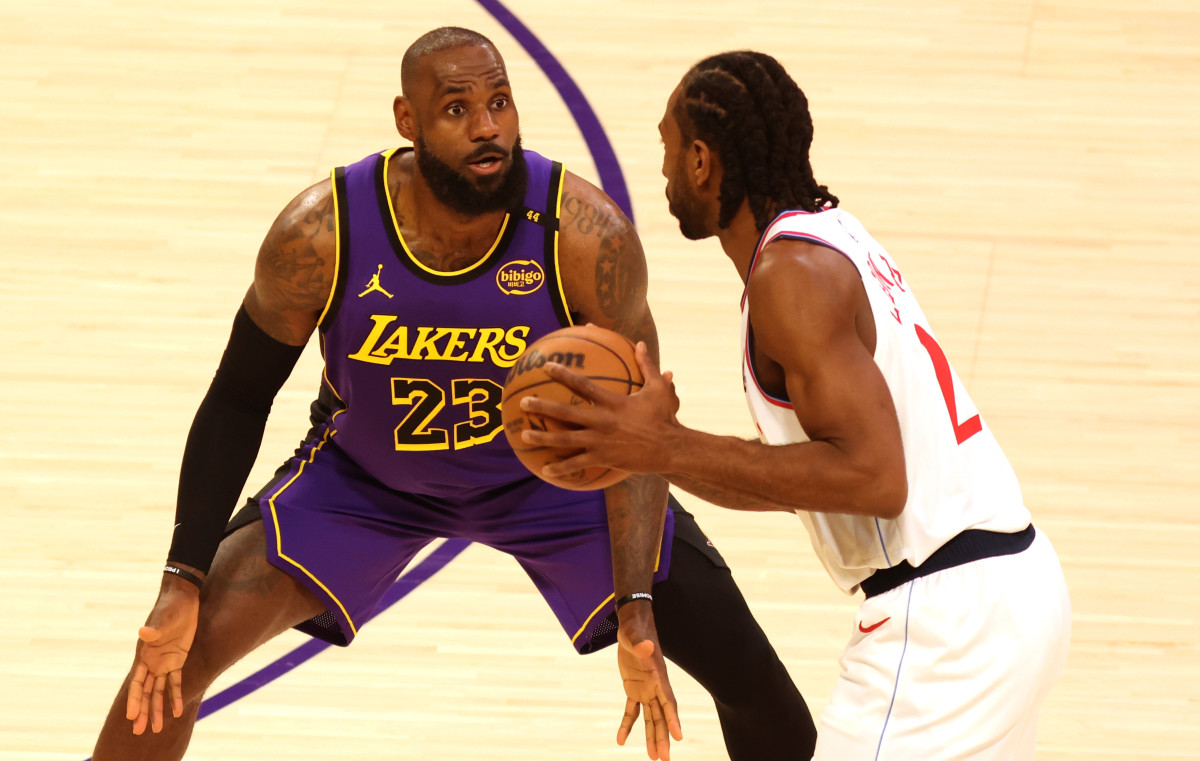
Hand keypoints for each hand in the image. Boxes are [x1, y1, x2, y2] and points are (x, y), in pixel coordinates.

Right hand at [126, 573, 200, 733]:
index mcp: (144, 654)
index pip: (138, 682)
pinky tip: (176, 712)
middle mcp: (151, 661)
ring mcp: (164, 662)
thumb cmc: (171, 605)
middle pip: (146, 692)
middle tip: (140, 731)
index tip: (132, 716)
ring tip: (157, 729)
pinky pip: (175, 682)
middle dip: (143, 711)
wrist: (184, 598)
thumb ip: (157, 627)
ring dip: (158, 709)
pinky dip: (175, 696)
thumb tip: (144, 632)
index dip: (135, 699)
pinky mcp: (177, 659)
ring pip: (158, 691)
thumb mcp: (165, 616)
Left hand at [520, 342, 679, 477]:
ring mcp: (600, 442)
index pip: (582, 385)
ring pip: (565, 441)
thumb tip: (642, 343)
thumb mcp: (658, 388)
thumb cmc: (665, 417)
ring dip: (543, 438)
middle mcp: (602, 421)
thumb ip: (647, 365)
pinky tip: (546, 470)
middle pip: (565, 413)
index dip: (563, 374)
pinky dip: (561, 467)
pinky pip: (577, 464)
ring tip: (525, 436)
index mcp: (612, 402)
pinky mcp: (603, 458)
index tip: (546, 366)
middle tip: (524, 403)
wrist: (671, 448)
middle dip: (542, 407)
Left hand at [614, 602, 681, 759]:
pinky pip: (631, 711)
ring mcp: (645, 689)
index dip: (673, 719)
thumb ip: (640, 643)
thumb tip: (647, 646)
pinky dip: (627, 726)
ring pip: (650, 718)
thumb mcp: (635, 635)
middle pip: (661, 716)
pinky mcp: (634, 689)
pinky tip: (621, 741)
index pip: (668, 701)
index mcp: (658, 676)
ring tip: (654, 757)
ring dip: (651, 737)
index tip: (678, 737)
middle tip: (664, 759)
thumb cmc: (636, 629)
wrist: (632, 625)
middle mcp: (655, 686)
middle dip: (663, 737)